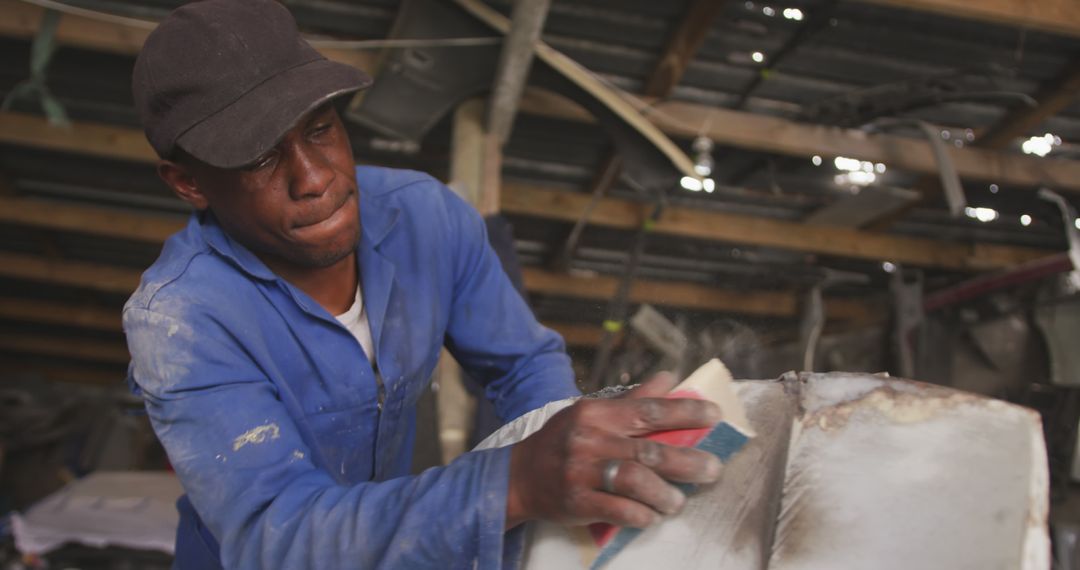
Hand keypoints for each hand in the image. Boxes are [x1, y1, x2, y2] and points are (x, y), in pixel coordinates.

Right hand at [505, 372, 723, 529]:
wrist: (520, 476)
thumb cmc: (563, 441)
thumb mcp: (592, 414)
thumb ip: (633, 400)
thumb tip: (669, 378)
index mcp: (597, 414)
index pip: (648, 410)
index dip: (684, 412)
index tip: (714, 415)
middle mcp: (590, 440)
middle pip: (648, 451)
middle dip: (687, 462)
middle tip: (712, 469)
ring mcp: (582, 471)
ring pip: (635, 481)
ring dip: (665, 494)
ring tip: (679, 501)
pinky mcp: (576, 501)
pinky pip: (617, 510)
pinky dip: (641, 515)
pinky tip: (651, 516)